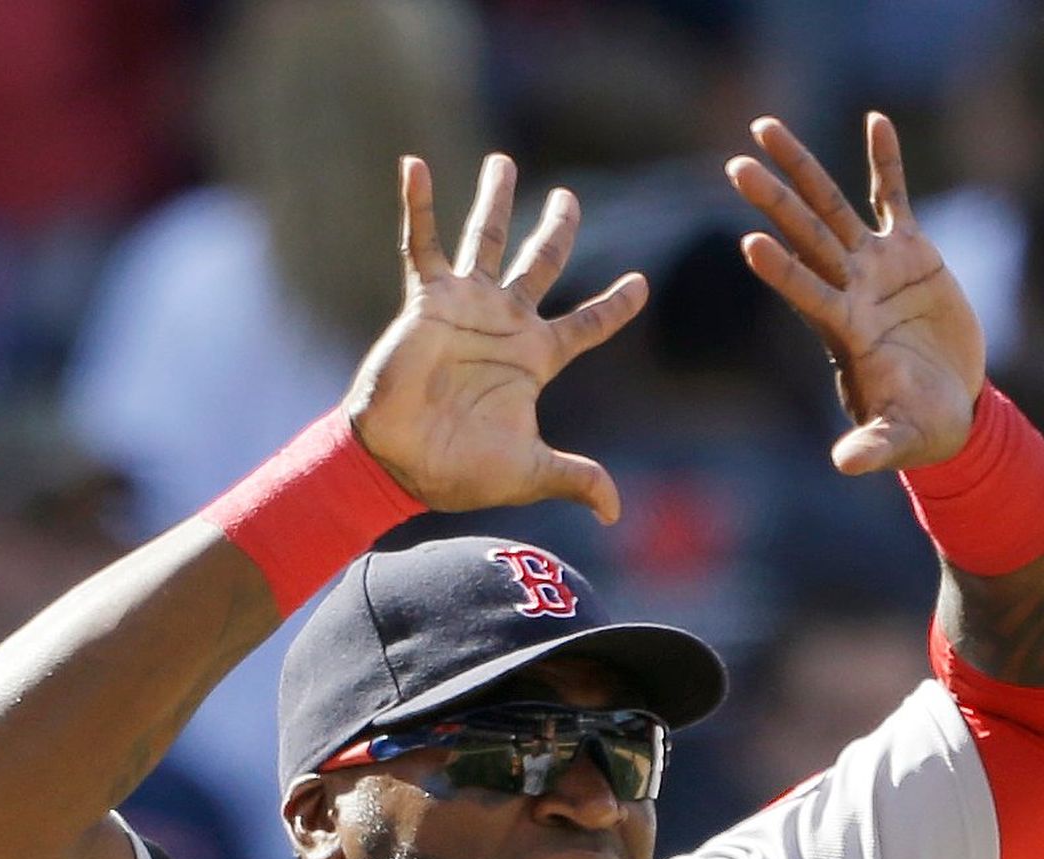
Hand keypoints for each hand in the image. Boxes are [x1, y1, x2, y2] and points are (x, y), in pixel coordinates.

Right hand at [347, 154, 648, 524]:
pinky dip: (418, 204)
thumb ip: (576, 479)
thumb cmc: (460, 470)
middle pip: (541, 262)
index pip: (587, 325)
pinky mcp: (426, 301)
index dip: (615, 306)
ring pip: (488, 239)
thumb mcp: (531, 472)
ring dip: (496, 200)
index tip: (642, 283)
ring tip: (505, 161)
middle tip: (569, 198)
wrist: (401, 461)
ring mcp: (466, 306)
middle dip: (556, 229)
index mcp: (535, 358)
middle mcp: (505, 323)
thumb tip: (616, 511)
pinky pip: (422, 243)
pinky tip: (413, 165)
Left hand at [728, 112, 984, 474]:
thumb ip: (873, 447)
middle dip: (773, 200)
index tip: (748, 244)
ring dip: (802, 167)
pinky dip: (887, 160)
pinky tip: (876, 120)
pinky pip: (894, 197)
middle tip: (734, 165)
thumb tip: (845, 465)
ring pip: (833, 206)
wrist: (951, 407)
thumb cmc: (920, 428)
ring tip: (764, 127)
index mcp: (845, 331)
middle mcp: (851, 290)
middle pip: (806, 235)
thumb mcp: (899, 440)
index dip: (782, 271)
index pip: (806, 293)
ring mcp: (876, 267)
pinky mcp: (910, 252)